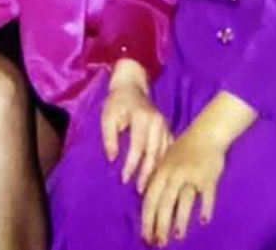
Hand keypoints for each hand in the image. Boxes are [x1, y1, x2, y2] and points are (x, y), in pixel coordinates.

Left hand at [101, 60, 170, 191]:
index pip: (138, 146)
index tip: (124, 179)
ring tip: (148, 187)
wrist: (131, 85)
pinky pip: (168, 149)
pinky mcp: (167, 129)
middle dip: (146, 173)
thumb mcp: (107, 117)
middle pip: (154, 153)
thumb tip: (112, 159)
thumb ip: (109, 137)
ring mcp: (164, 125)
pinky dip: (163, 162)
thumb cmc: (116, 102)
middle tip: (140, 190)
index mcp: (143, 118)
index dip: (131, 165)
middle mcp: (157, 122)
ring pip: (163, 153)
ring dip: (156, 170)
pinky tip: (158, 175)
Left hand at [141, 126, 224, 244]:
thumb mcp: (166, 160)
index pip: (151, 198)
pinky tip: (204, 221)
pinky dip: (206, 208)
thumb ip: (158, 179)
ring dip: (181, 220)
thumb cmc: (184, 149)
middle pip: (166, 202)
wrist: (207, 133)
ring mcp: (193, 175)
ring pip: (185, 200)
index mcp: (162, 170)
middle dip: (161, 225)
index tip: (145, 236)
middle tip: (159, 243)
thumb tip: (147, 203)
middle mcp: (175, 174)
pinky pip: (208, 195)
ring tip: (178, 236)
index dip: (147, 218)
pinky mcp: (210, 177)